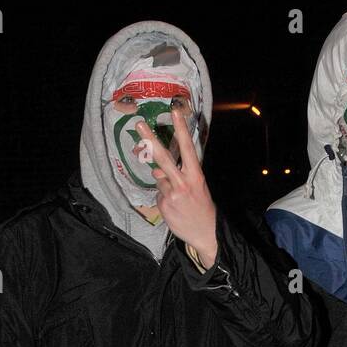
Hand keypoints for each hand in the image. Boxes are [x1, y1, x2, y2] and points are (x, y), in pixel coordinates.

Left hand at [134, 109, 217, 266]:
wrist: (207, 233)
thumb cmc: (201, 207)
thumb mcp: (195, 187)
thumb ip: (177, 175)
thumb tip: (157, 171)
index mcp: (196, 176)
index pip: (188, 148)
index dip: (181, 130)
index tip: (175, 112)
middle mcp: (183, 183)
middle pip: (164, 158)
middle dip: (150, 140)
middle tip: (139, 124)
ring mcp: (172, 195)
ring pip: (159, 179)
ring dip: (165, 185)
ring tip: (179, 199)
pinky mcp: (164, 206)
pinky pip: (158, 195)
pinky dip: (164, 199)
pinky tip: (174, 208)